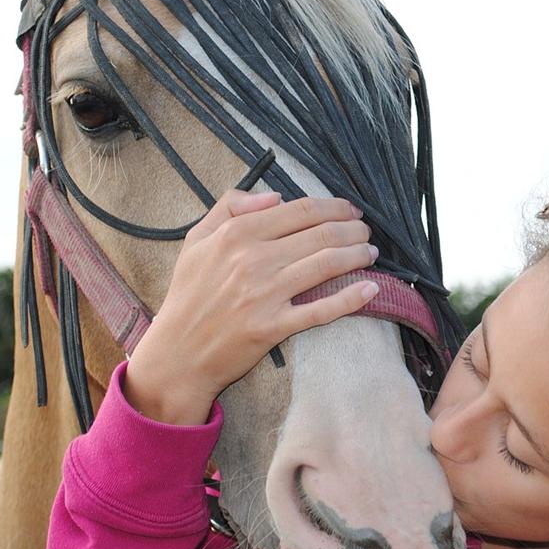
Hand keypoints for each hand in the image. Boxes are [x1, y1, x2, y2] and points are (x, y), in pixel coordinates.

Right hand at [125, 191, 377, 424]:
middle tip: (366, 231)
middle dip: (353, 229)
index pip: (299, 210)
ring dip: (357, 255)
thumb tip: (274, 196)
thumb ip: (229, 207)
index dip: (334, 207)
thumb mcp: (196, 240)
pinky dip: (351, 299)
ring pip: (326, 265)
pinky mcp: (273, 328)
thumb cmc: (188, 295)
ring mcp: (265, 295)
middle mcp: (253, 260)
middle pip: (320, 234)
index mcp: (236, 234)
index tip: (349, 210)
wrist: (178, 352)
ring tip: (370, 253)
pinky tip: (371, 289)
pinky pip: (321, 310)